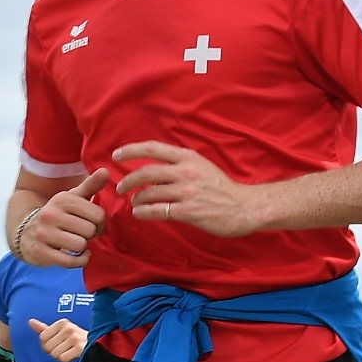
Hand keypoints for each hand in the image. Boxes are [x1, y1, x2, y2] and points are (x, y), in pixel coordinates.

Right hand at [23, 168, 110, 264]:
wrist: (27, 233)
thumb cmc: (58, 214)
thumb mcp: (73, 198)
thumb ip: (91, 185)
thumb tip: (106, 170)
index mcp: (62, 199)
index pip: (98, 215)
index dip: (100, 222)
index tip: (92, 223)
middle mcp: (51, 214)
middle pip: (90, 230)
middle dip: (91, 235)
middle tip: (84, 234)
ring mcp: (44, 233)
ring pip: (80, 245)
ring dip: (83, 247)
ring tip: (77, 242)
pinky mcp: (41, 252)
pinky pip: (70, 261)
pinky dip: (80, 260)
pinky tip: (80, 255)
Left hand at [30, 317, 87, 361]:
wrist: (96, 346)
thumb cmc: (75, 341)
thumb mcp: (59, 332)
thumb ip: (44, 328)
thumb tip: (30, 321)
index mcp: (62, 323)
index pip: (42, 338)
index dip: (49, 345)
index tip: (59, 343)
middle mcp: (68, 328)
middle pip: (47, 347)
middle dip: (55, 351)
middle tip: (66, 348)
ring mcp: (75, 338)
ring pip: (55, 354)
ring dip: (62, 357)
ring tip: (71, 352)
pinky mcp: (80, 348)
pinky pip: (63, 358)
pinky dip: (67, 360)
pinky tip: (74, 356)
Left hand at [114, 142, 264, 235]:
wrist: (245, 207)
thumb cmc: (222, 188)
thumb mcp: (202, 166)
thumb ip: (180, 164)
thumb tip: (154, 169)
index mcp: (188, 157)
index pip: (153, 148)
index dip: (131, 150)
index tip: (116, 155)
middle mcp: (186, 171)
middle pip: (146, 171)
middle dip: (127, 180)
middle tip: (120, 187)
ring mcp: (187, 192)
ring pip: (149, 193)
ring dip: (136, 199)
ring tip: (134, 203)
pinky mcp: (188, 211)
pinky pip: (157, 210)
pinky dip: (144, 212)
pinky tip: (140, 214)